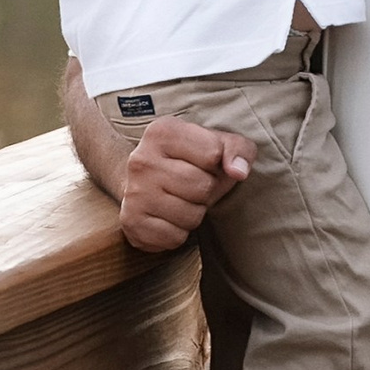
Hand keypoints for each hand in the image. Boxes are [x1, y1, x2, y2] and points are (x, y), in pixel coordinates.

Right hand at [118, 115, 251, 251]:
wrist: (141, 183)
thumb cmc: (187, 163)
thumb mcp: (216, 145)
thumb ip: (238, 149)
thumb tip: (238, 172)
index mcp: (162, 132)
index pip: (213, 153)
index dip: (217, 164)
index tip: (203, 164)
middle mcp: (141, 159)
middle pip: (203, 187)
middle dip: (207, 192)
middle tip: (191, 187)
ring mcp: (134, 192)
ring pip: (192, 216)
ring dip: (194, 214)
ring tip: (180, 201)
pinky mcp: (131, 222)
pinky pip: (175, 238)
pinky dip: (178, 233)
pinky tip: (167, 217)